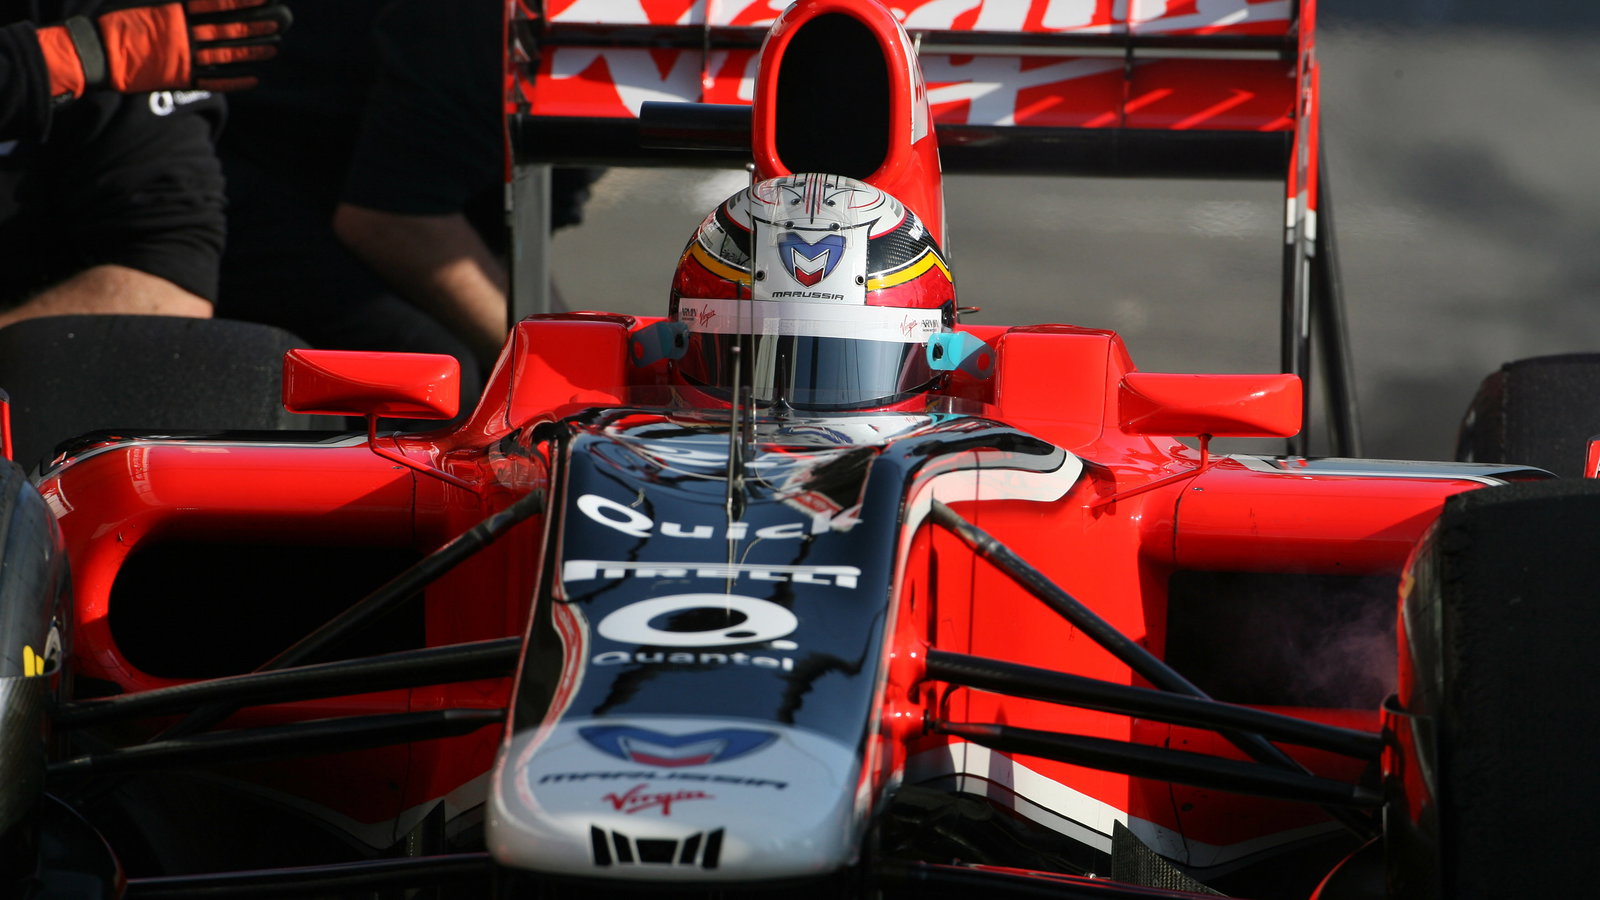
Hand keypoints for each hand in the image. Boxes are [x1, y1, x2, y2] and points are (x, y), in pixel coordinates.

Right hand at [38, 0, 292, 97]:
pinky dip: (235, 81)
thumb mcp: (140, 1)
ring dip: (252, 52)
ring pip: (226, 55)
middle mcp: (184, 35)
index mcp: (173, 12)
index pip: (216, 3)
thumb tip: (189, 0)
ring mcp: (184, 58)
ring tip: (274, 48)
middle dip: (256, 26)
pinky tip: (254, 78)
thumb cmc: (113, 23)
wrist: (95, 56)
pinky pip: (213, 81)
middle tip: (280, 23)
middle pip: (228, 29)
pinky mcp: (179, 78)